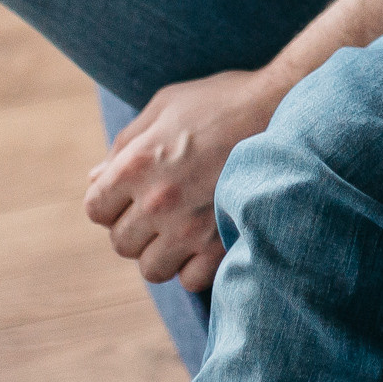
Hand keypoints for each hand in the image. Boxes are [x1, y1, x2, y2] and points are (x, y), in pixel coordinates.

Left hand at [83, 69, 287, 292]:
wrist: (286, 107)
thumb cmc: (223, 101)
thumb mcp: (167, 105)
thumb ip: (126, 142)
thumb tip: (95, 179)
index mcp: (136, 164)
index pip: (95, 208)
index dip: (111, 201)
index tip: (133, 193)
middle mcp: (157, 201)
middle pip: (120, 243)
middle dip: (136, 227)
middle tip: (164, 208)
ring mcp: (190, 227)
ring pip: (151, 268)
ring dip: (163, 252)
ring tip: (184, 228)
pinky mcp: (222, 244)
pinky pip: (190, 280)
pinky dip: (195, 266)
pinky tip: (208, 240)